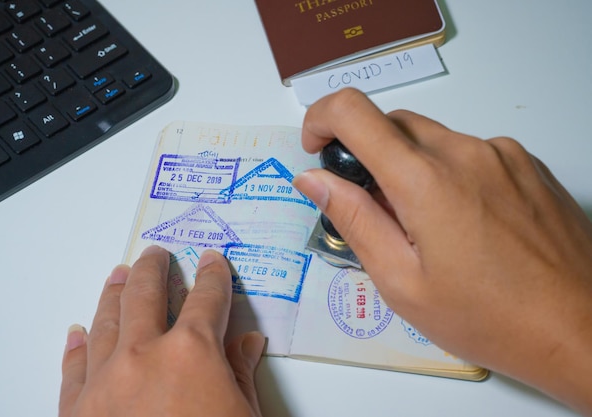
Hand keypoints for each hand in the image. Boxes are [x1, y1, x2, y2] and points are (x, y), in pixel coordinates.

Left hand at [59, 246, 264, 416]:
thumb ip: (241, 374)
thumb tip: (249, 343)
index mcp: (192, 352)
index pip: (208, 299)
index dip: (214, 276)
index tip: (212, 262)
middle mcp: (144, 354)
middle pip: (148, 294)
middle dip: (155, 268)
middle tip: (157, 254)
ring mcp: (105, 379)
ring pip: (108, 320)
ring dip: (115, 292)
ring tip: (119, 274)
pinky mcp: (77, 409)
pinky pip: (74, 366)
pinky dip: (76, 345)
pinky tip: (77, 331)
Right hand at [293, 88, 591, 412]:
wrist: (581, 329)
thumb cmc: (488, 318)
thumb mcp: (402, 282)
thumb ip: (353, 219)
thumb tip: (313, 179)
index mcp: (425, 180)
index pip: (354, 111)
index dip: (322, 120)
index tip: (318, 150)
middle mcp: (465, 151)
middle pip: (393, 124)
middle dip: (368, 157)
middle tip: (377, 213)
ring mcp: (502, 154)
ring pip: (432, 140)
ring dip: (412, 169)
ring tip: (430, 229)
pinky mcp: (527, 163)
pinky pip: (470, 153)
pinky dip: (450, 175)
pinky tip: (468, 224)